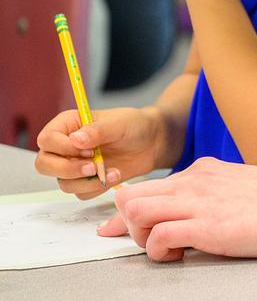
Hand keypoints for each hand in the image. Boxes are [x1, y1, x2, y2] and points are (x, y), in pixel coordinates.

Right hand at [34, 107, 164, 198]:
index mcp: (67, 125)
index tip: (88, 150)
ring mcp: (74, 165)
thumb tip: (75, 140)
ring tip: (112, 171)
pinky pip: (81, 193)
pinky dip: (97, 188)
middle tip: (93, 166)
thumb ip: (97, 130)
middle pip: (45, 165)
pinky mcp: (85, 181)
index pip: (47, 140)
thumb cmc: (134, 125)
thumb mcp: (119, 123)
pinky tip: (115, 175)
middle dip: (67, 169)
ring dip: (87, 181)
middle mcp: (65, 147)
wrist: (152, 142)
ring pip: (63, 183)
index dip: (63, 148)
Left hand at [104, 157, 256, 261]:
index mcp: (206, 170)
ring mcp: (200, 202)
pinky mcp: (207, 226)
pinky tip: (178, 255)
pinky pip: (158, 237)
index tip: (120, 228)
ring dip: (140, 236)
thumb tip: (199, 210)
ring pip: (136, 211)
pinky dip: (158, 251)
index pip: (151, 186)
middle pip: (133, 196)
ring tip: (166, 248)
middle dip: (129, 224)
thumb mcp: (243, 185)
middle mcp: (197, 181)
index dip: (129, 211)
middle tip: (150, 241)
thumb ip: (215, 192)